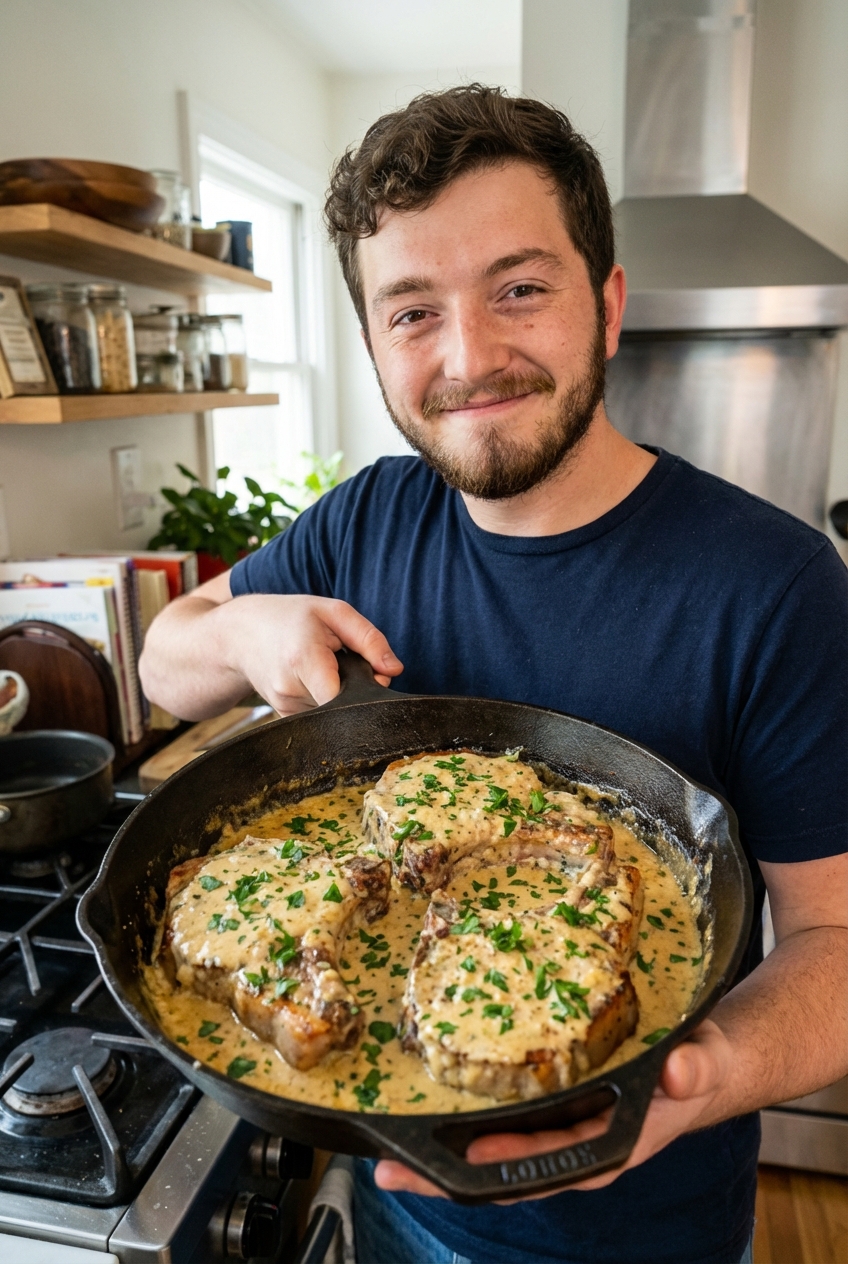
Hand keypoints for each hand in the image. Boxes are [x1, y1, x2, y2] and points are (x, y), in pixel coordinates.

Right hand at [218, 593, 402, 714]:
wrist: (239, 634)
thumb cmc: (289, 617)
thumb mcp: (333, 612)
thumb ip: (369, 639)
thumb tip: (395, 671)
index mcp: (304, 660)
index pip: (344, 699)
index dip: (367, 691)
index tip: (373, 676)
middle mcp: (291, 689)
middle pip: (345, 704)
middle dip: (357, 687)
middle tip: (347, 661)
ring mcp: (285, 707)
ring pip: (334, 710)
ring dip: (340, 691)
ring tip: (324, 665)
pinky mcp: (285, 716)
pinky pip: (321, 714)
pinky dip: (326, 699)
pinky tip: (314, 678)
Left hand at [375, 1019, 732, 1201]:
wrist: (700, 1062)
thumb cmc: (699, 1063)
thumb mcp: (704, 1060)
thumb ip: (694, 1068)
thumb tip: (678, 1074)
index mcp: (613, 1142)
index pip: (555, 1162)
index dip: (512, 1162)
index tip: (469, 1157)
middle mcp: (578, 1145)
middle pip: (510, 1172)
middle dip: (451, 1178)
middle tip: (393, 1172)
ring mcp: (559, 1132)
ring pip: (497, 1155)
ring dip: (446, 1158)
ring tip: (391, 1159)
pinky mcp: (548, 1112)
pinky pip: (502, 1125)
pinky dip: (464, 1126)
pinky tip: (427, 1117)